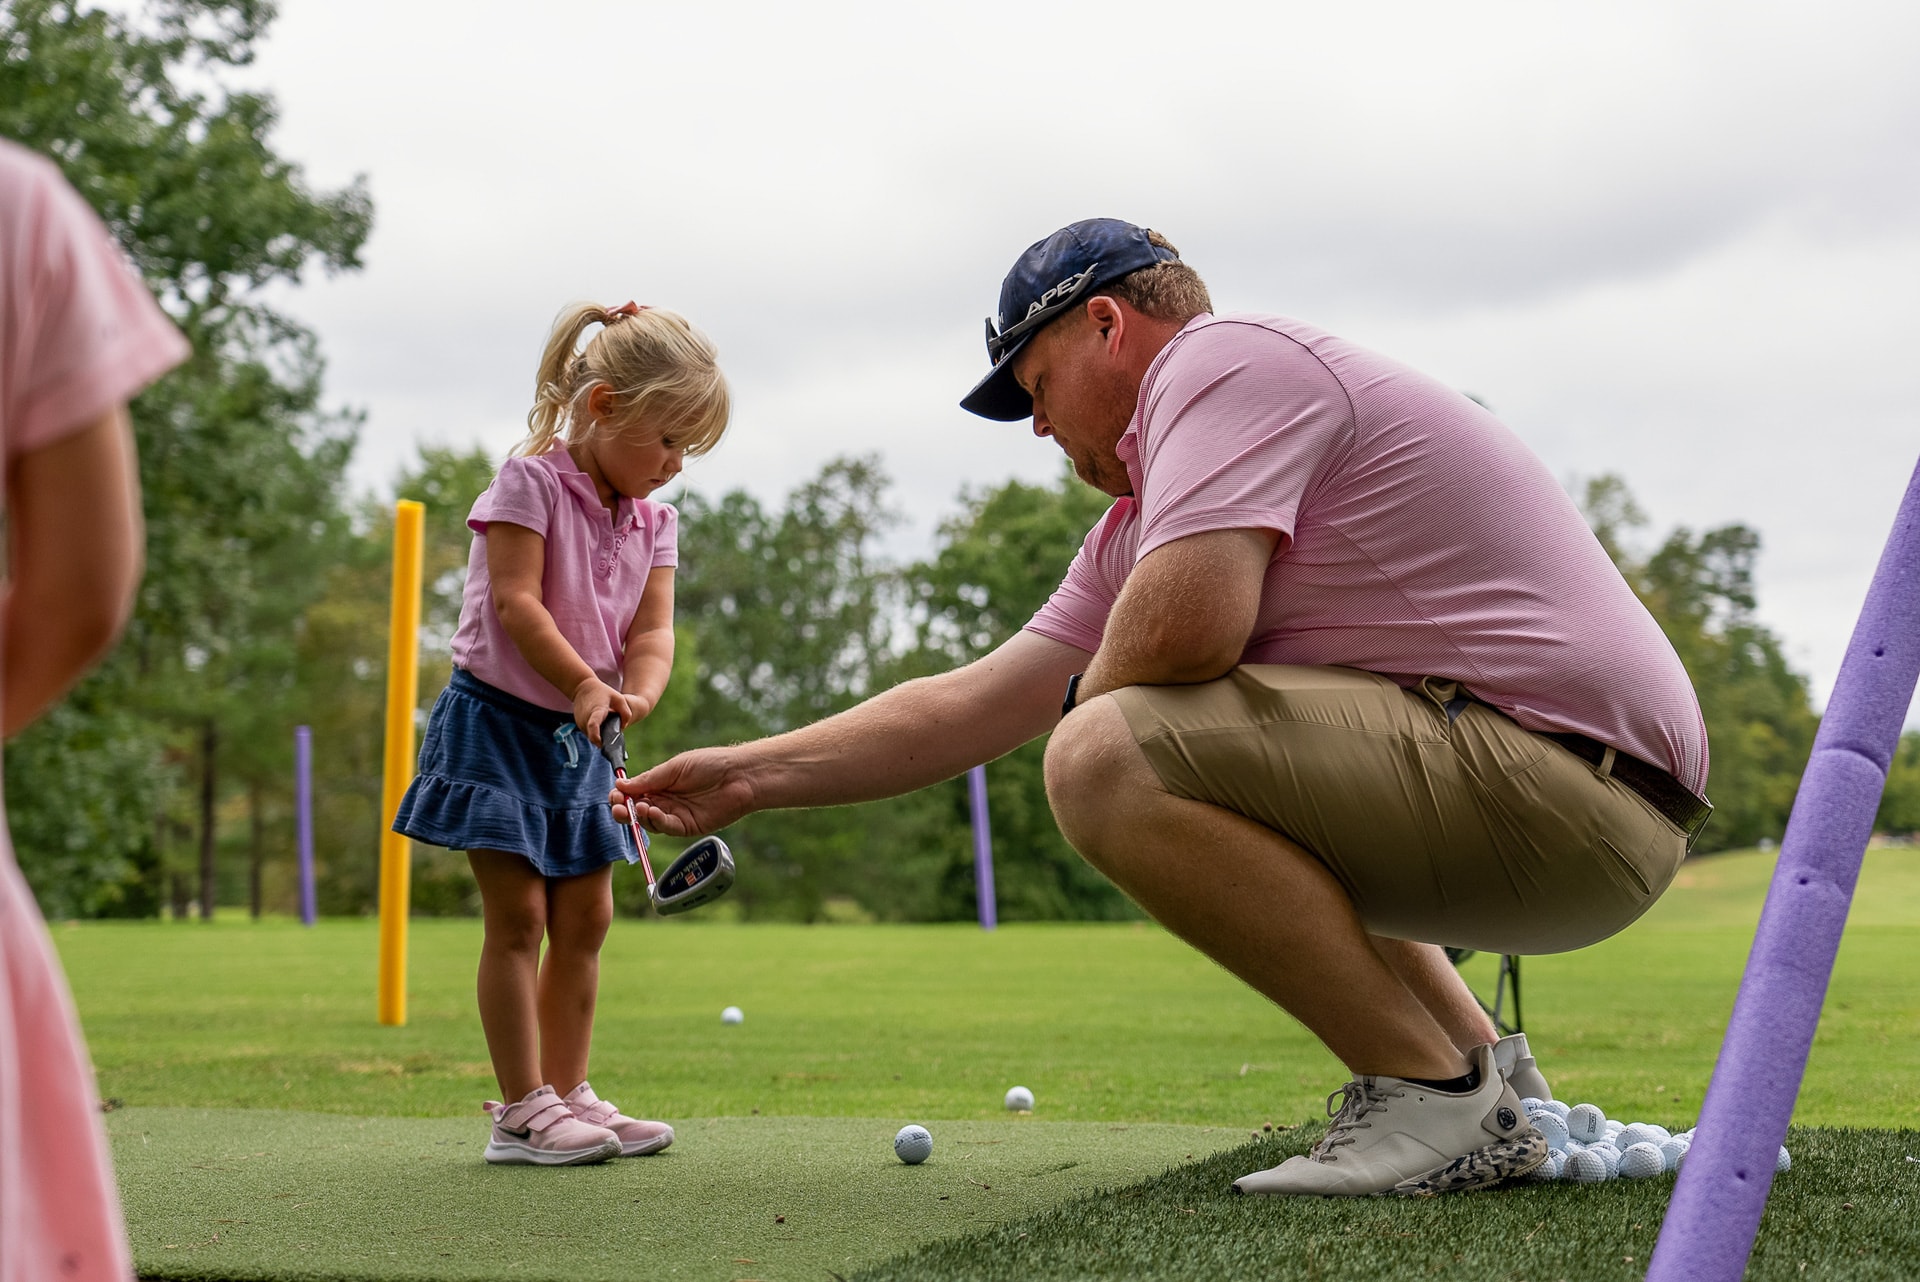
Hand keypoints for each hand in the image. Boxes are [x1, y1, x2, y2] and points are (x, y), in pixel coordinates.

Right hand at [571, 678, 640, 746]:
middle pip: (594, 735)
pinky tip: (600, 724)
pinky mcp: (579, 724)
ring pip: (591, 736)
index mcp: (596, 711)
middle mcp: (585, 719)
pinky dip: (595, 731)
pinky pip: (589, 732)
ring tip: (606, 724)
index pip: (593, 725)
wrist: (582, 687)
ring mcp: (580, 722)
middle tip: (612, 732)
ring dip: (599, 735)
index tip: (602, 745)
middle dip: (604, 738)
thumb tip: (623, 727)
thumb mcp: (619, 698)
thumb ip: (625, 713)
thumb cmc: (602, 692)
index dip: (596, 737)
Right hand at [608, 746, 756, 836]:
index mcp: (661, 784)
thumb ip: (649, 779)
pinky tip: (654, 813)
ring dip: (640, 816)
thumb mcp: (675, 768)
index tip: (613, 795)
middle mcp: (666, 801)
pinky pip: (668, 828)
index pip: (634, 793)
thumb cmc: (710, 764)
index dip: (622, 796)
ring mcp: (677, 815)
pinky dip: (658, 822)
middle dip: (625, 810)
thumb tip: (620, 785)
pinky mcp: (688, 827)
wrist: (739, 776)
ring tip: (638, 807)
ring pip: (650, 822)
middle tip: (618, 808)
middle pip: (638, 811)